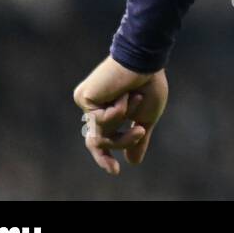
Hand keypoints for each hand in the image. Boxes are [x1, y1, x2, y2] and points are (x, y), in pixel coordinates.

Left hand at [73, 56, 168, 174]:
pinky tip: (124, 93)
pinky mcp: (84, 98)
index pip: (99, 141)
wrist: (145, 61)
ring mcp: (88, 104)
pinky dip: (119, 110)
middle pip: (97, 141)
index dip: (104, 158)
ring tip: (136, 102)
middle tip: (130, 147)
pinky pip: (102, 120)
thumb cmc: (149, 84)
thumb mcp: (146, 117)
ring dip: (125, 125)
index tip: (117, 171)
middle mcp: (94, 109)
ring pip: (101, 134)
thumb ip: (138, 139)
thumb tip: (133, 161)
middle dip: (115, 146)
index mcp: (108, 113)